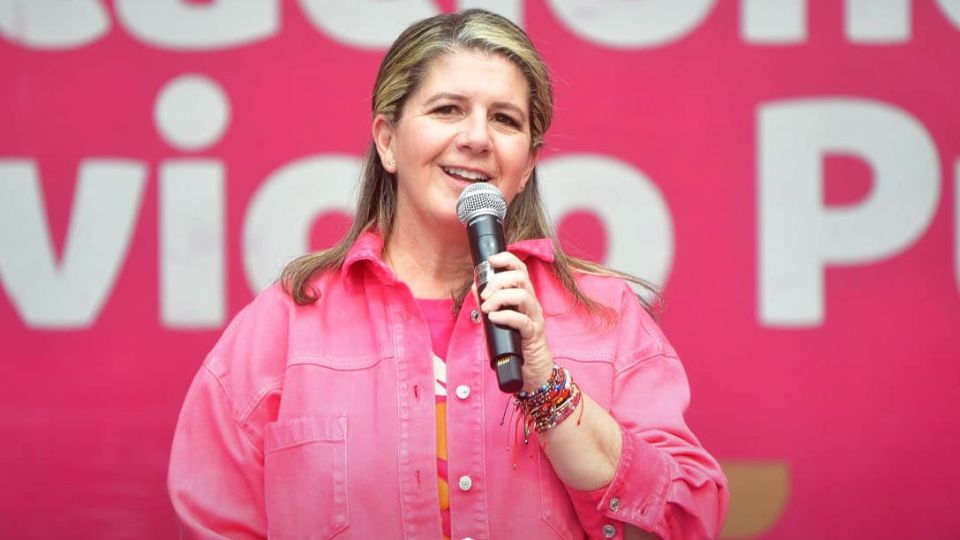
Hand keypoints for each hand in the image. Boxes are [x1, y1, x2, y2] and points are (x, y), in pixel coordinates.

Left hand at [476, 251, 553, 391]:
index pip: (519, 269)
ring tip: (487, 308)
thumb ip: (487, 304)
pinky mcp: (534, 334)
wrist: (532, 372)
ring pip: (522, 294)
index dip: (506, 259)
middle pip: (521, 277)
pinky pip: (522, 320)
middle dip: (498, 281)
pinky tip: (494, 318)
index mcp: (524, 297)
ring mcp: (534, 318)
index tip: (490, 261)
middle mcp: (532, 304)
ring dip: (500, 297)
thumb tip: (474, 286)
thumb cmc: (515, 345)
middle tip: (484, 295)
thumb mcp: (496, 321)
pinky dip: (505, 316)